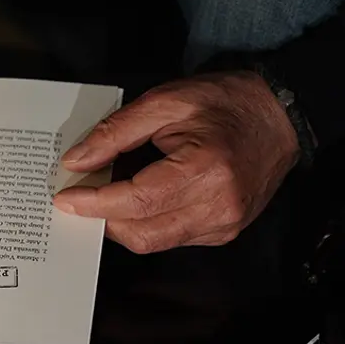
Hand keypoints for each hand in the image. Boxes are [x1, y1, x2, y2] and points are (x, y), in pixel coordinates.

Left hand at [53, 71, 299, 253]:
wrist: (279, 115)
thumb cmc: (225, 102)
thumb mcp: (164, 102)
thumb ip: (116, 133)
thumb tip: (77, 161)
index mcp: (206, 170)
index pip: (136, 201)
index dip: (94, 202)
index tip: (65, 196)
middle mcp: (218, 206)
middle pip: (141, 232)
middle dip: (102, 217)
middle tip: (79, 194)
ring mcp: (224, 224)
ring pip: (153, 241)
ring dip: (121, 223)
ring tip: (103, 195)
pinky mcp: (223, 231)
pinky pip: (171, 238)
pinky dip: (145, 223)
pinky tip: (134, 200)